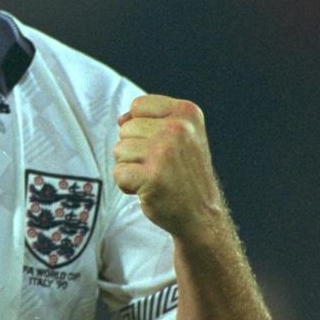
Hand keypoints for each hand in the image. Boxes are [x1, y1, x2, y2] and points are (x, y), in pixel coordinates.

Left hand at [112, 95, 222, 237]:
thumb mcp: (180, 136)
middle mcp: (178, 129)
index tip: (164, 146)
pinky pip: (118, 173)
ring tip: (155, 177)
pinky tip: (148, 189)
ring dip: (131, 167)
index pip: (139, 105)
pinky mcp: (152, 177)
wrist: (201, 214)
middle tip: (160, 166)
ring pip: (119, 150)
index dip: (141, 128)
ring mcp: (165, 152)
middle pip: (126, 128)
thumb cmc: (183, 173)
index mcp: (187, 112)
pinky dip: (127, 185)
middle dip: (135, 150)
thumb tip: (121, 119)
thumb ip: (151, 120)